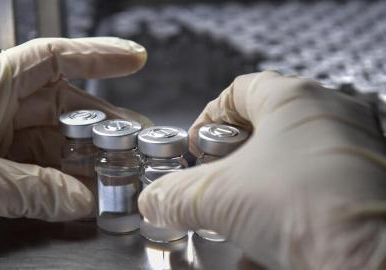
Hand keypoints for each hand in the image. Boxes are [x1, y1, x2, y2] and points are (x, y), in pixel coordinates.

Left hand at [0, 37, 150, 220]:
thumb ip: (29, 188)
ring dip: (88, 160)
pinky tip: (85, 194)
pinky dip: (65, 182)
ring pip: (58, 141)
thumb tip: (81, 200)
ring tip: (116, 175)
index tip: (135, 59)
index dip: (98, 55)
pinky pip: (41, 167)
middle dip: (105, 124)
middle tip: (137, 141)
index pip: (52, 57)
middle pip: (66, 105)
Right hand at [138, 71, 385, 269]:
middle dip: (232, 160)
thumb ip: (177, 195)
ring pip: (290, 160)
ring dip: (259, 188)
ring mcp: (354, 149)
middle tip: (216, 182)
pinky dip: (287, 209)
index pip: (239, 92)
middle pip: (264, 126)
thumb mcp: (220, 198)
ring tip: (240, 215)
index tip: (196, 147)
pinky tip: (269, 240)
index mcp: (295, 99)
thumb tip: (154, 201)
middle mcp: (330, 116)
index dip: (208, 118)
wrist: (373, 261)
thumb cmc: (308, 210)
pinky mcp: (366, 183)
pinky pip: (315, 187)